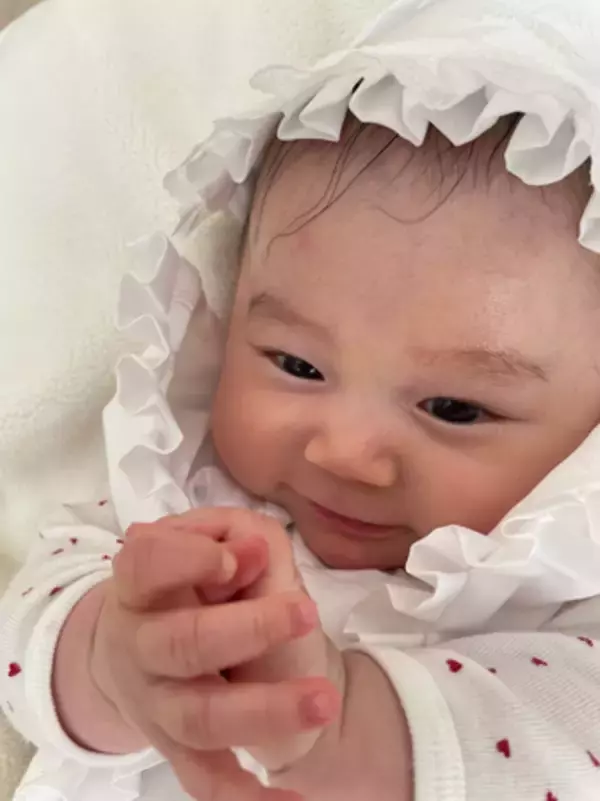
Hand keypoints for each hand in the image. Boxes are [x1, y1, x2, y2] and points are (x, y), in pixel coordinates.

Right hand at [90, 511, 339, 799]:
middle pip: (181, 643)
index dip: (190, 557)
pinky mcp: (180, 749)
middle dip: (246, 628)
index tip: (243, 553)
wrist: (184, 655)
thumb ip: (234, 537)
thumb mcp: (213, 550)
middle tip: (304, 612)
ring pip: (200, 715)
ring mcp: (159, 703)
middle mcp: (141, 646)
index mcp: (141, 587)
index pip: (146, 564)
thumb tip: (253, 548)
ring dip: (264, 710)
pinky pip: (208, 780)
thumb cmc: (200, 588)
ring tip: (320, 700)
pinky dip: (244, 798)